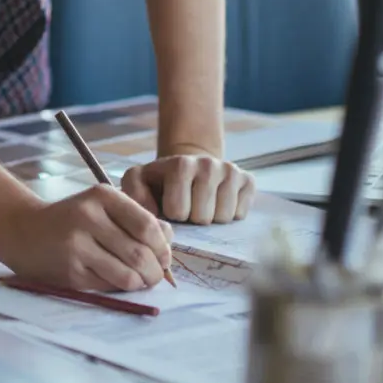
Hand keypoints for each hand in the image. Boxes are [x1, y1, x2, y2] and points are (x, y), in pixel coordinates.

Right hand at [0, 184, 174, 292]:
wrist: (23, 230)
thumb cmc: (72, 219)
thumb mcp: (102, 207)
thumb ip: (137, 218)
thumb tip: (169, 240)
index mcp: (101, 196)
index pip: (147, 225)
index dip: (163, 247)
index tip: (164, 257)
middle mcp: (88, 217)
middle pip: (140, 253)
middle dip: (155, 271)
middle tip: (155, 276)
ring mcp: (77, 245)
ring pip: (127, 275)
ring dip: (141, 284)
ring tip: (140, 281)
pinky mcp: (70, 271)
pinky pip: (108, 286)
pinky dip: (119, 289)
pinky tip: (115, 281)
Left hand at [121, 152, 254, 224]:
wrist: (189, 167)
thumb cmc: (161, 182)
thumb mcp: (139, 182)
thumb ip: (134, 195)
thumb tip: (153, 217)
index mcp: (180, 164)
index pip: (178, 211)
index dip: (173, 215)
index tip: (170, 206)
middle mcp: (208, 164)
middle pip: (203, 217)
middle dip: (193, 219)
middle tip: (188, 208)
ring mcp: (230, 170)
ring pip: (224, 217)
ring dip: (211, 219)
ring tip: (201, 205)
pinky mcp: (248, 180)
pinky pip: (241, 213)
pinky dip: (230, 214)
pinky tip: (218, 202)